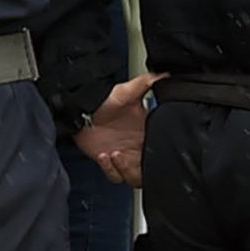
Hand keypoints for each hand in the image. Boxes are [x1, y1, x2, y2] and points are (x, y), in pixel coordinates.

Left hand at [74, 71, 166, 187]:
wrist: (82, 112)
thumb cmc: (105, 101)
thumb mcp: (127, 91)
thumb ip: (147, 82)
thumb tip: (166, 73)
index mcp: (151, 131)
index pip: (164, 147)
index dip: (162, 152)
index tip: (150, 146)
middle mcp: (140, 147)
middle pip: (150, 169)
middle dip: (141, 167)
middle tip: (130, 155)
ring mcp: (126, 157)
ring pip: (135, 177)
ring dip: (126, 169)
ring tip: (116, 154)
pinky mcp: (111, 164)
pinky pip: (116, 176)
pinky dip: (111, 169)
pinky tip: (105, 156)